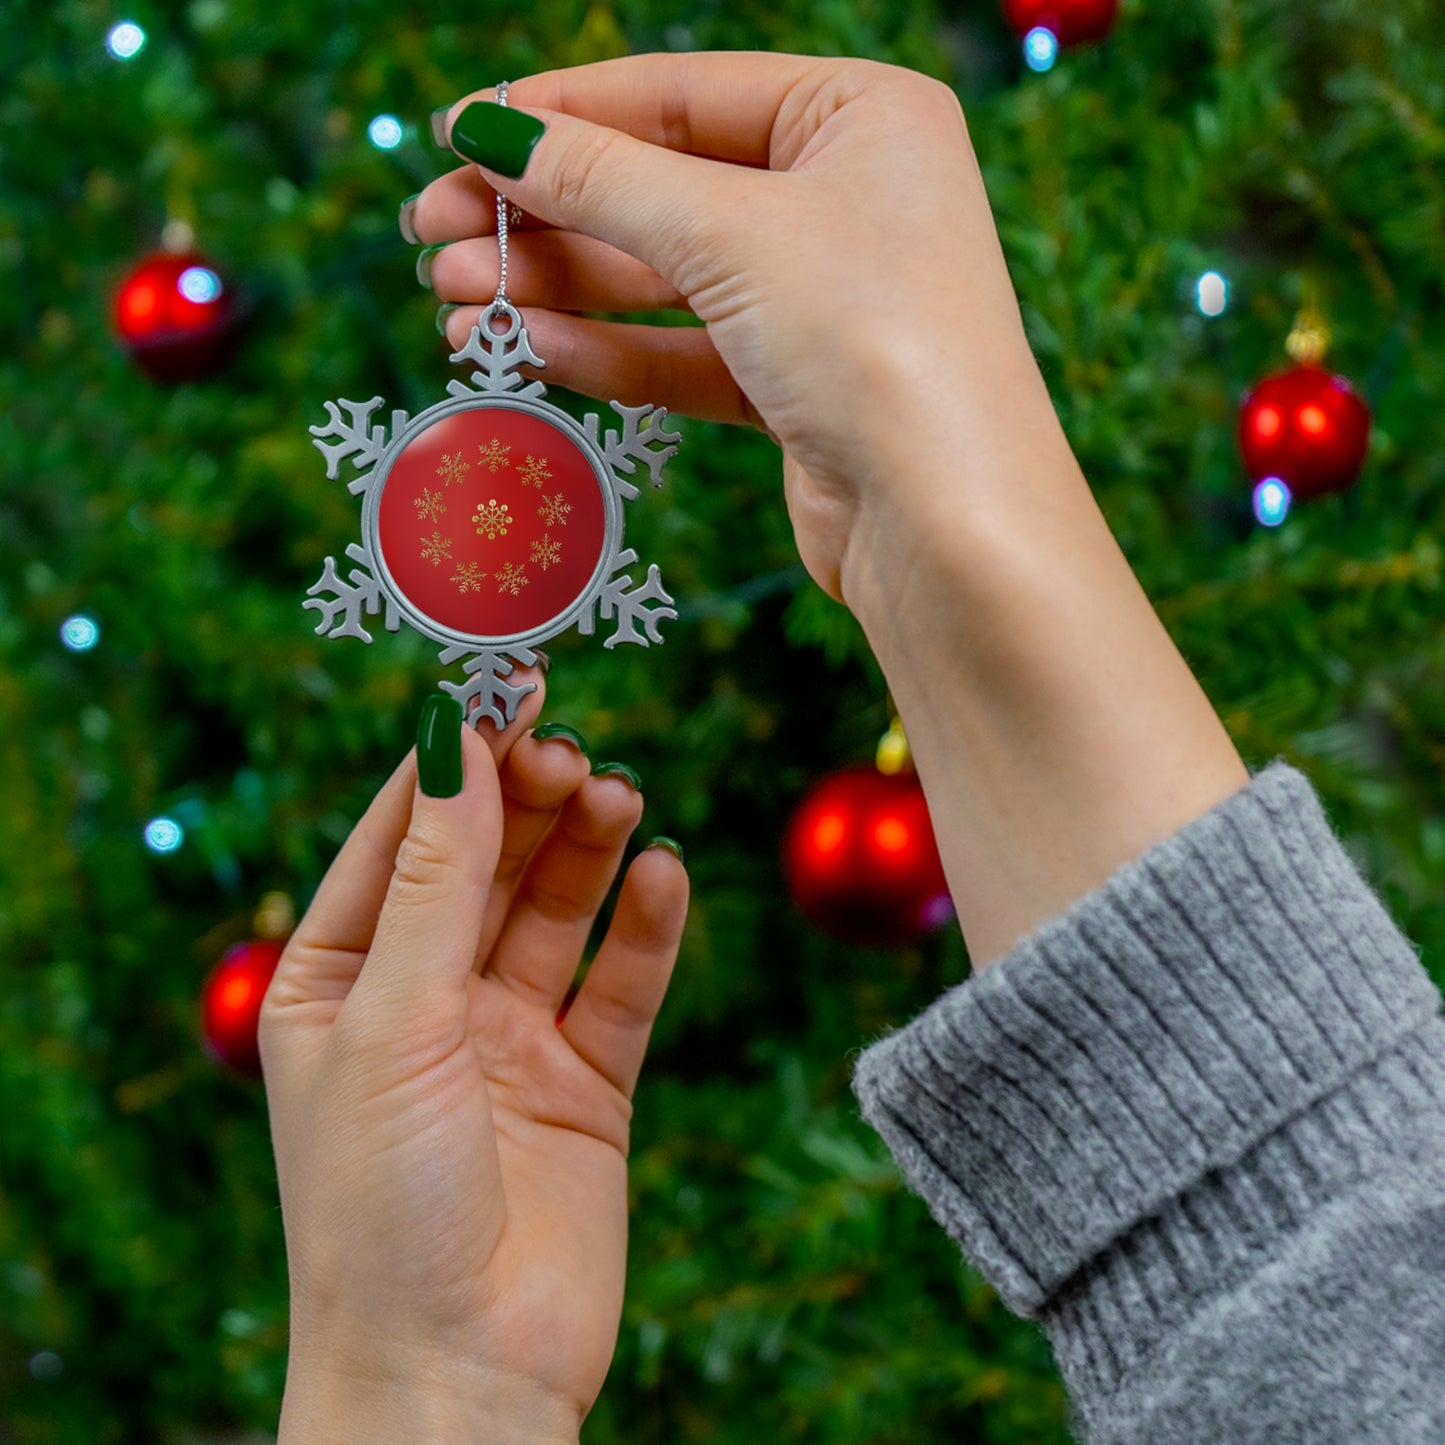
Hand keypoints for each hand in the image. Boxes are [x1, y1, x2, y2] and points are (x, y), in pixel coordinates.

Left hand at [259, 677, 687, 1439]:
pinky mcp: (586, 1082)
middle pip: (486, 861)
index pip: (400, 836)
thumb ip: (437, 879)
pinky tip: (664, 877)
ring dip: (588, 849)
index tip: (505, 683)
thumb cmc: (380, 1205)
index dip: (453, 758)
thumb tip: (455, 738)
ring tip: (619, 797)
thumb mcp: (393, 1019)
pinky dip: (646, 928)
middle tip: (572, 752)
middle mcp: (424, 999)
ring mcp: (508, 1039)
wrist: (458, 1376)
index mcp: (339, 979)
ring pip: (557, 910)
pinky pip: (622, 983)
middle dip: (527, 800)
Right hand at [411, 53, 1056, 603]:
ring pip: (663, 279)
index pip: (679, 94)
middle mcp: (845, 198)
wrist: (948, 526)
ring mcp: (821, 297)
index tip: (456, 134)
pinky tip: (528, 350)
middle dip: (543, 215)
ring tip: (454, 303)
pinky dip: (608, 351)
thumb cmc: (873, 342)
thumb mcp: (728, 233)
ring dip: (557, 289)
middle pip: (661, 188)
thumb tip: (489, 130)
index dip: (560, 113)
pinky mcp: (798, 387)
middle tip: (432, 235)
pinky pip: (684, 353)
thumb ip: (602, 179)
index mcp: (859, 116)